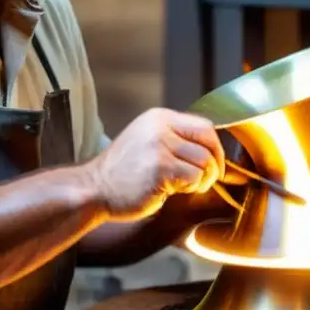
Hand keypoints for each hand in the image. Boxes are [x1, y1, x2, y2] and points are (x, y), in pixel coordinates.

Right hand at [85, 108, 226, 221]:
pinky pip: (194, 177)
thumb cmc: (123, 172)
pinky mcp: (160, 169)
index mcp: (159, 118)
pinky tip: (175, 191)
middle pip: (208, 140)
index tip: (214, 163)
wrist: (94, 189)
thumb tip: (211, 149)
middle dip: (216, 163)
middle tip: (210, 178)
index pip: (203, 126)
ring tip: (187, 187)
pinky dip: (191, 188)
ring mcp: (160, 147)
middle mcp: (160, 127)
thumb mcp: (147, 141)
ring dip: (202, 179)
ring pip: (204, 161)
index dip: (215, 146)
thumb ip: (174, 139)